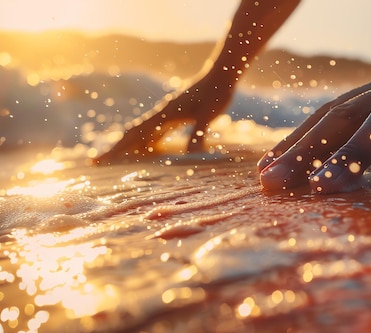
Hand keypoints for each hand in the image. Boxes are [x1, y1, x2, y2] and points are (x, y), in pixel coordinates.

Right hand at [94, 70, 234, 163]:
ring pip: (141, 133)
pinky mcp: (175, 116)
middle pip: (131, 134)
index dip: (116, 149)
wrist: (220, 76)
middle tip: (95, 162)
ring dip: (128, 147)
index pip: (134, 135)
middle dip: (114, 149)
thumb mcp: (209, 115)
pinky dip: (146, 143)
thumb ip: (198, 134)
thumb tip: (192, 156)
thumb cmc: (215, 94)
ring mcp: (166, 115)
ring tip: (115, 160)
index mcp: (163, 114)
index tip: (98, 160)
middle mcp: (160, 114)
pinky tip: (146, 152)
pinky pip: (155, 133)